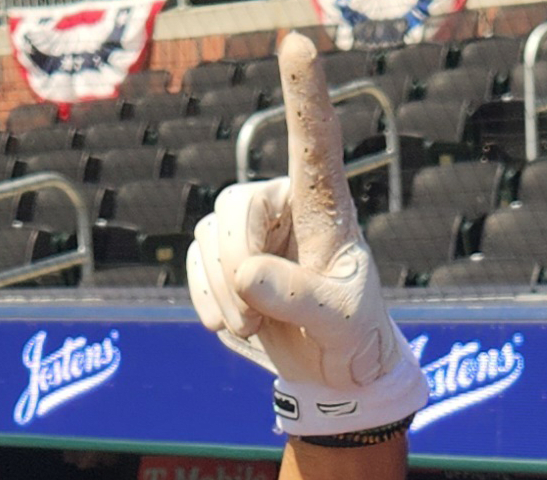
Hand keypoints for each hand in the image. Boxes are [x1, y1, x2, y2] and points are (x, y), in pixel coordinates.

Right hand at [185, 33, 425, 437]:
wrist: (333, 371)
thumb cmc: (352, 334)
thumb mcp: (339, 321)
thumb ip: (298, 297)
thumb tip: (247, 273)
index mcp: (326, 207)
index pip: (314, 140)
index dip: (303, 93)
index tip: (297, 42)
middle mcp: (285, 205)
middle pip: (236, 206)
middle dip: (237, 265)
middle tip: (257, 319)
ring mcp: (250, 231)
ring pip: (209, 237)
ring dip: (224, 293)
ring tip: (254, 329)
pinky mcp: (222, 258)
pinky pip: (194, 264)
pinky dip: (207, 301)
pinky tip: (236, 326)